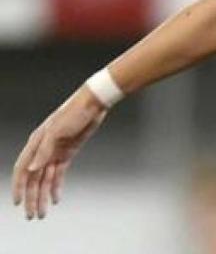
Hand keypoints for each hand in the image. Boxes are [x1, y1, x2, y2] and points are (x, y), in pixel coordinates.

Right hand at [12, 87, 107, 219]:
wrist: (94, 104)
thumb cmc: (74, 112)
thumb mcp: (57, 131)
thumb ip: (44, 151)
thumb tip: (31, 169)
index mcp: (36, 144)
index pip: (23, 170)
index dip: (19, 187)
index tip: (18, 202)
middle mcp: (43, 150)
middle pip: (34, 179)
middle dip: (32, 198)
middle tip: (32, 215)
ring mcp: (55, 152)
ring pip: (45, 179)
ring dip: (43, 196)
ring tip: (42, 213)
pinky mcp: (67, 153)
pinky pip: (58, 174)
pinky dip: (56, 187)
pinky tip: (55, 198)